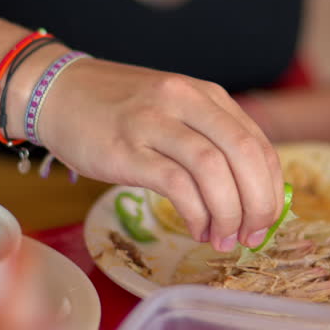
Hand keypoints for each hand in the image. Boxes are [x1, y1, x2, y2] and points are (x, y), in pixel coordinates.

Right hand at [33, 59, 283, 251]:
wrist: (56, 91)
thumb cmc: (118, 109)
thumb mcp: (174, 112)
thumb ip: (209, 140)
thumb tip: (248, 195)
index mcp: (206, 95)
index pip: (259, 142)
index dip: (272, 188)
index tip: (268, 220)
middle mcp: (185, 101)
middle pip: (244, 153)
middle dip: (258, 203)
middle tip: (252, 236)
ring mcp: (154, 123)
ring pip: (213, 168)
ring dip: (228, 213)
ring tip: (222, 239)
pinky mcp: (126, 149)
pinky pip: (176, 183)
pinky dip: (195, 213)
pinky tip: (196, 229)